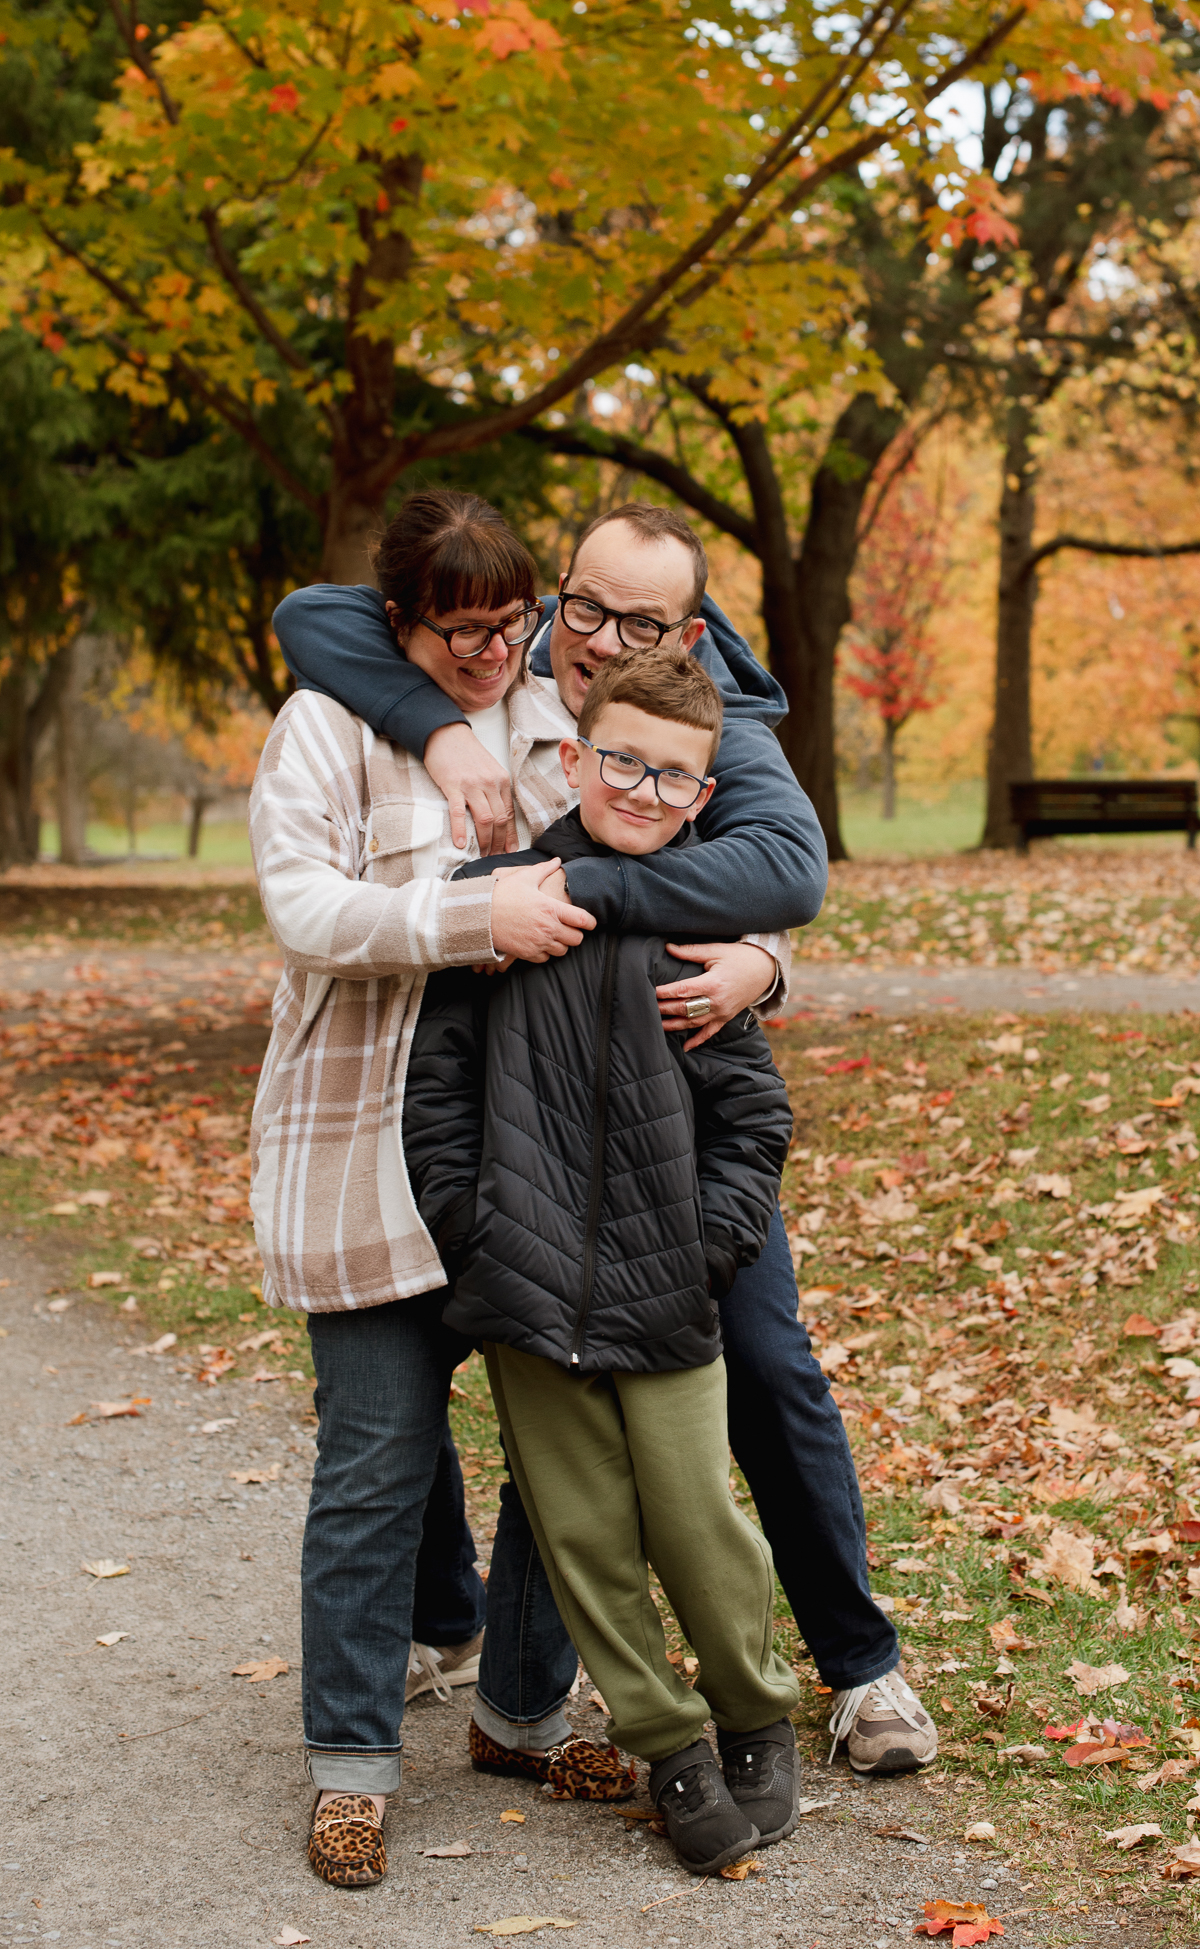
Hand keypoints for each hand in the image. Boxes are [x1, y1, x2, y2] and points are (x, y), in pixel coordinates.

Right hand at [424, 721, 516, 854]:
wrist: (445, 734)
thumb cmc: (466, 753)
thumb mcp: (488, 769)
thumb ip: (494, 790)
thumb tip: (496, 816)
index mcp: (501, 780)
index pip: (509, 813)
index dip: (509, 835)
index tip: (508, 850)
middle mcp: (490, 783)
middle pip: (499, 819)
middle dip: (498, 842)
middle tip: (494, 856)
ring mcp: (472, 784)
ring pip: (485, 819)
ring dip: (484, 840)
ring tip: (481, 854)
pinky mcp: (453, 785)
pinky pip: (459, 812)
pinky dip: (461, 830)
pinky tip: (461, 843)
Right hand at [490, 858, 596, 962]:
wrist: (478, 915)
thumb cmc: (502, 894)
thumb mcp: (524, 877)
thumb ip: (544, 869)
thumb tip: (557, 861)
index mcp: (551, 908)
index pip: (583, 920)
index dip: (591, 922)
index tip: (591, 923)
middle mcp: (548, 928)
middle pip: (576, 939)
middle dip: (576, 934)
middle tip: (570, 928)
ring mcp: (538, 942)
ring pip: (562, 951)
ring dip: (561, 944)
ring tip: (554, 935)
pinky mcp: (527, 953)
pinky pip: (545, 958)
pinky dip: (545, 952)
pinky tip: (540, 942)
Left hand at [656, 941, 776, 1049]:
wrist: (766, 969)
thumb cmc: (740, 957)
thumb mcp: (716, 950)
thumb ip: (691, 951)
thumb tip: (668, 947)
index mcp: (713, 983)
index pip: (682, 990)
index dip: (665, 992)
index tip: (651, 991)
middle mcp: (717, 1001)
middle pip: (685, 1008)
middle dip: (665, 1008)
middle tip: (648, 1007)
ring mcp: (722, 1012)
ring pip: (693, 1023)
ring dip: (675, 1025)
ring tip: (657, 1025)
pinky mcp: (726, 1017)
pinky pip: (710, 1032)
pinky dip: (697, 1040)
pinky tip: (685, 1047)